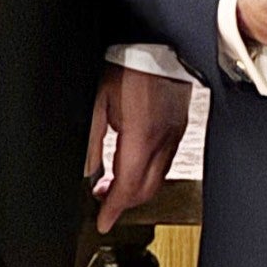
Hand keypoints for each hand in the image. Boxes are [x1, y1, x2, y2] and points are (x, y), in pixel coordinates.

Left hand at [83, 64, 191, 232]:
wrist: (156, 44)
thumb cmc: (128, 65)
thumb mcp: (97, 101)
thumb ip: (90, 141)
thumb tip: (86, 172)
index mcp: (141, 135)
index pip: (127, 186)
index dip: (113, 209)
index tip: (103, 221)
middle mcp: (164, 139)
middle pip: (146, 189)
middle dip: (123, 202)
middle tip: (102, 201)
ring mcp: (176, 133)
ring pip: (158, 178)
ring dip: (136, 188)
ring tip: (113, 184)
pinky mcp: (180, 127)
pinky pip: (166, 162)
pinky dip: (148, 172)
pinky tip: (133, 164)